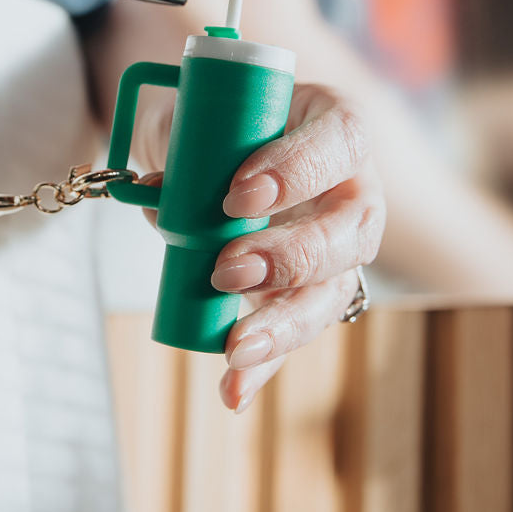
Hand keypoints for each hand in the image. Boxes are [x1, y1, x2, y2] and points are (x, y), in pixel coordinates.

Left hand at [211, 86, 383, 411]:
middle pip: (350, 231)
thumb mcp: (198, 119)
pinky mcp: (308, 294)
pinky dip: (263, 368)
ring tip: (235, 348)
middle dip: (292, 258)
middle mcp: (353, 190)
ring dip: (284, 323)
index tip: (239, 194)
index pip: (340, 141)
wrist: (211, 145)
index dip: (298, 169)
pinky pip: (293, 332)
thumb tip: (159, 195)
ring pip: (332, 291)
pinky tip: (234, 393)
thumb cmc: (217, 122)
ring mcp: (339, 249)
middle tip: (229, 270)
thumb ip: (181, 148)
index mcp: (334, 126)